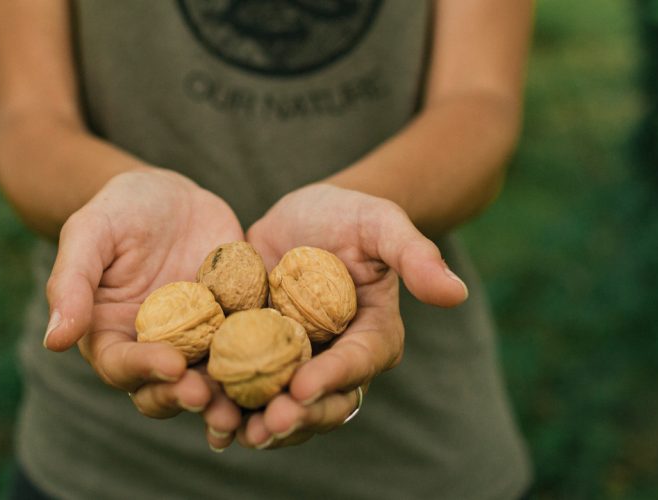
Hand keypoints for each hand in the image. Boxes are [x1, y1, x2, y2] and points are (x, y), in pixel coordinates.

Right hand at [43, 168, 243, 446]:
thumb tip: (55, 340)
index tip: (171, 366)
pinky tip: (290, 370)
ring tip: (252, 404)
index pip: (122, 366)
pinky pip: (252, 353)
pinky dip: (267, 367)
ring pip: (212, 384)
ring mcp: (198, 344)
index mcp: (111, 337)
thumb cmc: (119, 209)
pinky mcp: (237, 329)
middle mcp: (154, 351)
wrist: (170, 194)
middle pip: (167, 389)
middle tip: (212, 397)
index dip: (145, 371)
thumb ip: (70, 283)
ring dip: (230, 400)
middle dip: (189, 397)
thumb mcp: (90, 232)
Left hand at [237, 184, 468, 448]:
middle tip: (266, 425)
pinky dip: (225, 404)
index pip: (356, 364)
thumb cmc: (348, 215)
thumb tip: (457, 293)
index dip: (332, 379)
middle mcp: (335, 361)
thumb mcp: (381, 222)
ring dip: (256, 423)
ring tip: (228, 428)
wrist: (300, 215)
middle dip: (295, 418)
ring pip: (281, 407)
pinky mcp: (257, 359)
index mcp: (373, 337)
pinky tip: (201, 410)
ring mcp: (295, 365)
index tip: (304, 387)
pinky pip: (243, 390)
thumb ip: (415, 254)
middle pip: (321, 403)